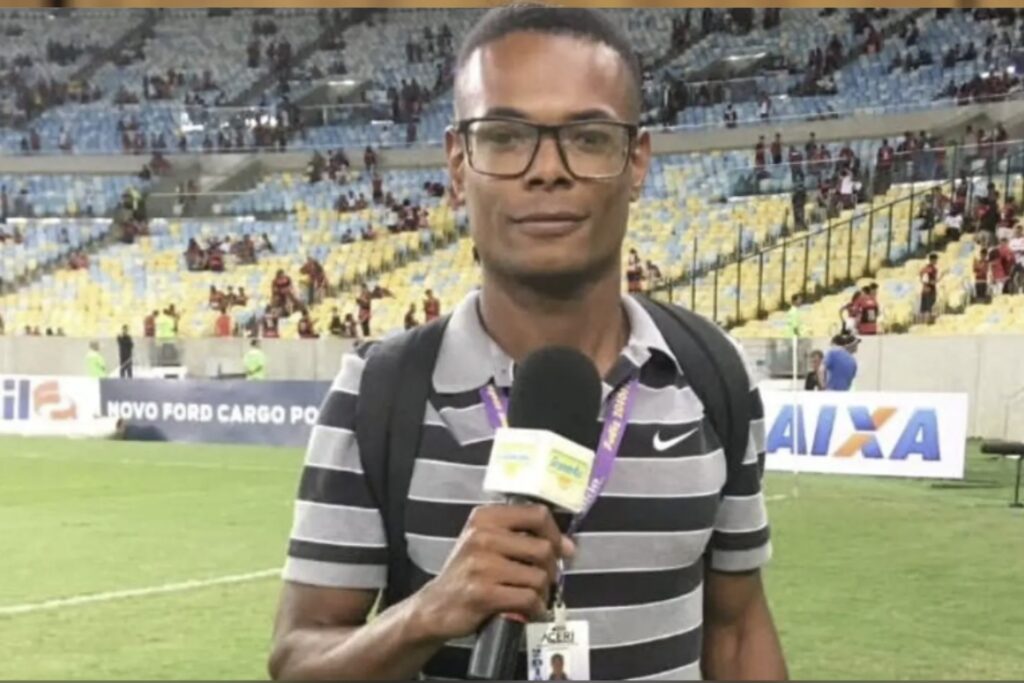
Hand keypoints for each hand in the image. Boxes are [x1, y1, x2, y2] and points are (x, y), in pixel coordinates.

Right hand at [409, 504, 574, 643]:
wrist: (436, 607)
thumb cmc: (468, 574)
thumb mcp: (488, 543)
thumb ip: (524, 538)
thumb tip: (568, 546)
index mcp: (485, 517)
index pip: (538, 514)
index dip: (556, 534)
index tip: (561, 549)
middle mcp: (482, 536)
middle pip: (543, 548)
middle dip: (550, 570)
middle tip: (543, 581)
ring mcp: (482, 565)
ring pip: (539, 577)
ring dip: (542, 593)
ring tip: (530, 597)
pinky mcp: (483, 593)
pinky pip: (528, 598)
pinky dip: (534, 608)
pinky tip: (526, 610)